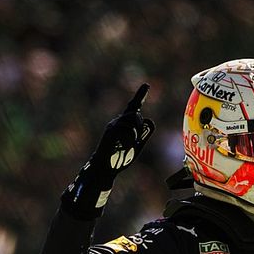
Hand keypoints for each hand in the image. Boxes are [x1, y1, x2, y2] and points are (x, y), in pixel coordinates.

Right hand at [61, 84, 155, 217]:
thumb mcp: (136, 145)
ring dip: (135, 132)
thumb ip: (143, 134)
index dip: (140, 96)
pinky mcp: (111, 132)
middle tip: (136, 140)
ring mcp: (113, 126)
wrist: (104, 168)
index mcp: (123, 124)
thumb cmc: (119, 158)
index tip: (146, 85)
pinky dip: (131, 138)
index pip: (133, 107)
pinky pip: (127, 129)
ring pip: (132, 119)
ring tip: (130, 144)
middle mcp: (117, 122)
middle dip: (139, 125)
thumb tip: (149, 120)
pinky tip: (126, 146)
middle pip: (135, 113)